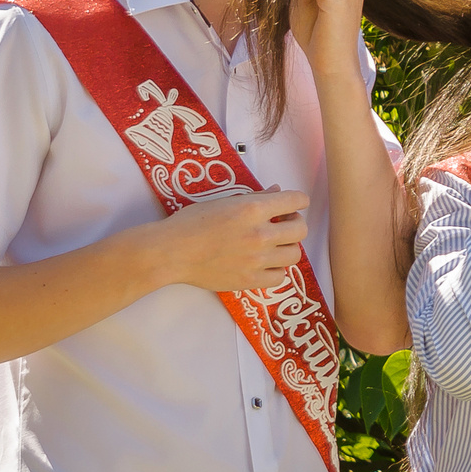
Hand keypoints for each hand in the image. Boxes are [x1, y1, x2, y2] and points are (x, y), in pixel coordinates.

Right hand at [156, 188, 311, 293]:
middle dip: (294, 223)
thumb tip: (277, 190)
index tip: (291, 205)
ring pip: (294, 254)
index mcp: (252, 209)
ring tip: (273, 244)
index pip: (297, 200)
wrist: (169, 252)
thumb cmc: (191, 223)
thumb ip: (255, 197)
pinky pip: (280, 277)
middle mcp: (259, 234)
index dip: (297, 201)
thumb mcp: (223, 201)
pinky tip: (264, 263)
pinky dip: (275, 269)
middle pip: (300, 229)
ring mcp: (256, 260)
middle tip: (282, 224)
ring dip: (287, 247)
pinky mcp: (249, 280)